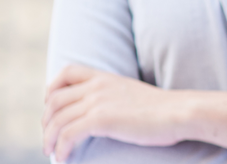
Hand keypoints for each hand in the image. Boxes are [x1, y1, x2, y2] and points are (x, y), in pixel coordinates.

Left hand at [42, 65, 226, 161]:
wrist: (180, 112)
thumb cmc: (163, 110)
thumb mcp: (133, 94)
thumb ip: (114, 97)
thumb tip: (104, 113)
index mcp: (105, 77)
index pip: (67, 72)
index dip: (52, 90)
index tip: (52, 109)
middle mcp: (97, 86)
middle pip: (54, 100)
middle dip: (46, 121)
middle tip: (50, 139)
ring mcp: (98, 101)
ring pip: (57, 120)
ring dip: (49, 140)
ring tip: (52, 153)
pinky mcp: (101, 119)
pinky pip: (68, 135)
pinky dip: (61, 149)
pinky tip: (64, 159)